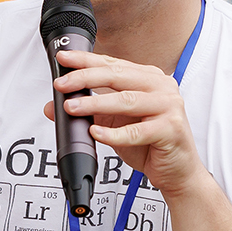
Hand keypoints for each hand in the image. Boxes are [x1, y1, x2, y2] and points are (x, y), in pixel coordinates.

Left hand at [48, 49, 206, 199]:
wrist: (178, 171)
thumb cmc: (150, 144)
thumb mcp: (113, 124)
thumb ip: (88, 112)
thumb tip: (53, 107)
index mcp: (148, 78)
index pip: (112, 64)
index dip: (86, 60)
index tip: (64, 59)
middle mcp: (161, 86)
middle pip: (118, 76)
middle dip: (85, 78)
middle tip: (62, 84)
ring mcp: (169, 106)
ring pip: (126, 100)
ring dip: (95, 104)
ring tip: (72, 107)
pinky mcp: (171, 129)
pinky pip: (136, 131)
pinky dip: (113, 133)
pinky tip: (96, 134)